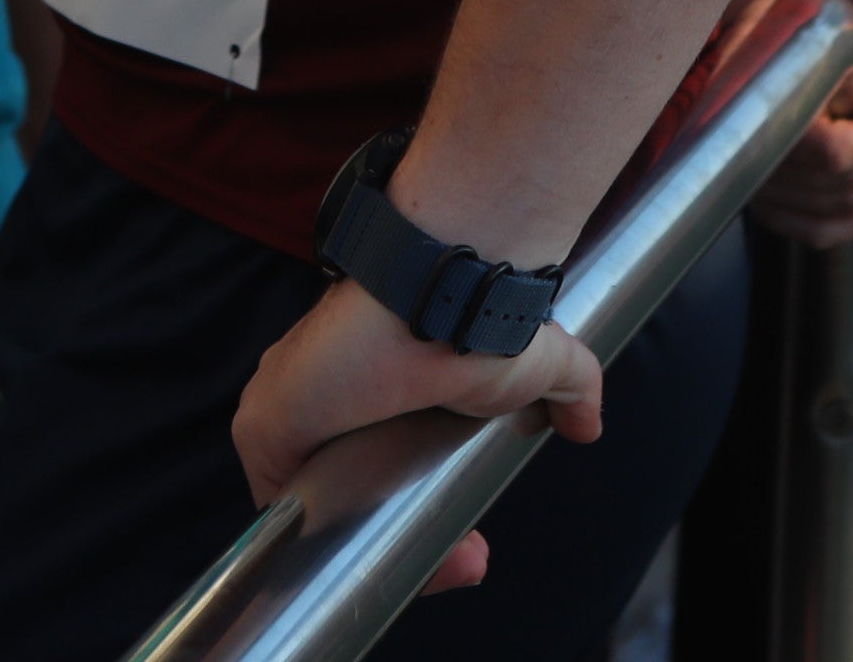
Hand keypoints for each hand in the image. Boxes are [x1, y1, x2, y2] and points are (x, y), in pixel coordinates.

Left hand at [231, 281, 602, 597]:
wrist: (442, 289)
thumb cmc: (479, 313)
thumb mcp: (537, 359)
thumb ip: (567, 385)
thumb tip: (587, 424)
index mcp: (371, 384)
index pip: (382, 466)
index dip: (426, 509)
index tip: (474, 546)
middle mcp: (325, 396)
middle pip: (356, 493)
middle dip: (416, 539)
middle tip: (470, 560)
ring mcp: (290, 410)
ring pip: (324, 503)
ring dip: (381, 543)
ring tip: (451, 563)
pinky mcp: (265, 425)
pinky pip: (281, 503)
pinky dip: (325, 535)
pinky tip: (384, 553)